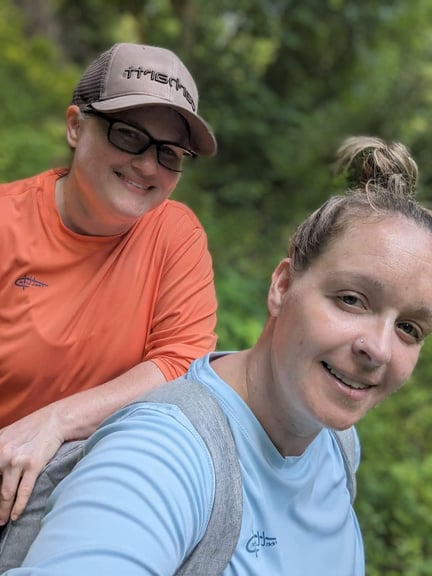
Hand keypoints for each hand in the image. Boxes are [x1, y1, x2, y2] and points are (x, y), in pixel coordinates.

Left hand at [0, 406, 63, 523]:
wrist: (55, 420)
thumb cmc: (31, 428)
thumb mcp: (7, 435)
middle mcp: (2, 454)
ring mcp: (18, 461)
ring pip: (5, 494)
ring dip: (3, 511)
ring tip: (2, 520)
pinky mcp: (33, 465)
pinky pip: (23, 492)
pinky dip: (18, 506)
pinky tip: (15, 515)